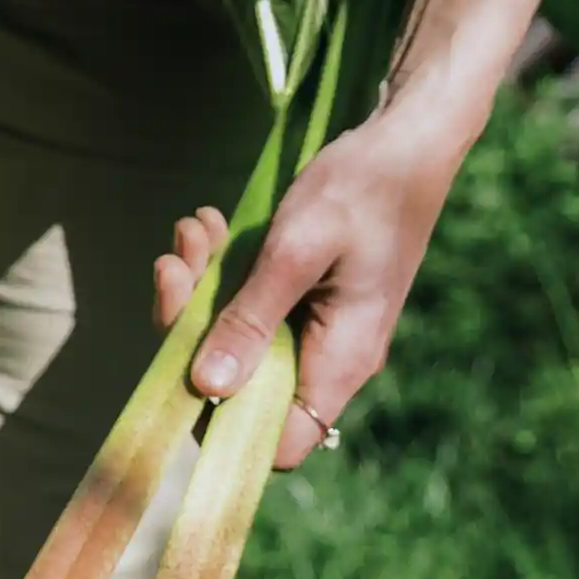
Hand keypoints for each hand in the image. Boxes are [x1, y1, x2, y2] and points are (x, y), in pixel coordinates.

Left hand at [151, 116, 458, 467]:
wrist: (406, 135)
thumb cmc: (364, 188)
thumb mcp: (295, 252)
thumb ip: (249, 321)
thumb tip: (205, 386)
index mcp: (340, 362)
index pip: (275, 444)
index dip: (218, 426)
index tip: (172, 372)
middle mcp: (328, 357)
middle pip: (238, 386)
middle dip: (190, 329)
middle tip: (174, 266)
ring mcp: (315, 327)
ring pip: (234, 338)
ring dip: (199, 288)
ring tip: (194, 230)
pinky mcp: (303, 297)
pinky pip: (247, 303)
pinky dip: (220, 269)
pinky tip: (209, 225)